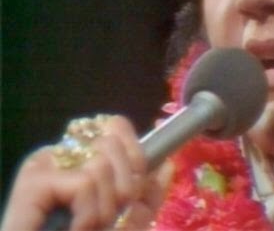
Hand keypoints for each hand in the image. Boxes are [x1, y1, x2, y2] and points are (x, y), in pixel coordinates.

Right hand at [1, 115, 172, 230]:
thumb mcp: (126, 224)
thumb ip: (147, 196)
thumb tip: (167, 164)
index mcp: (82, 157)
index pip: (117, 126)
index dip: (136, 156)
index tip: (133, 192)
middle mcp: (62, 153)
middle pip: (112, 142)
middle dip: (124, 189)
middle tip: (108, 219)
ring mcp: (44, 164)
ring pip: (101, 164)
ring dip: (105, 209)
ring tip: (89, 228)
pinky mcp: (32, 181)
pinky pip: (84, 183)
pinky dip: (88, 216)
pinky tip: (76, 230)